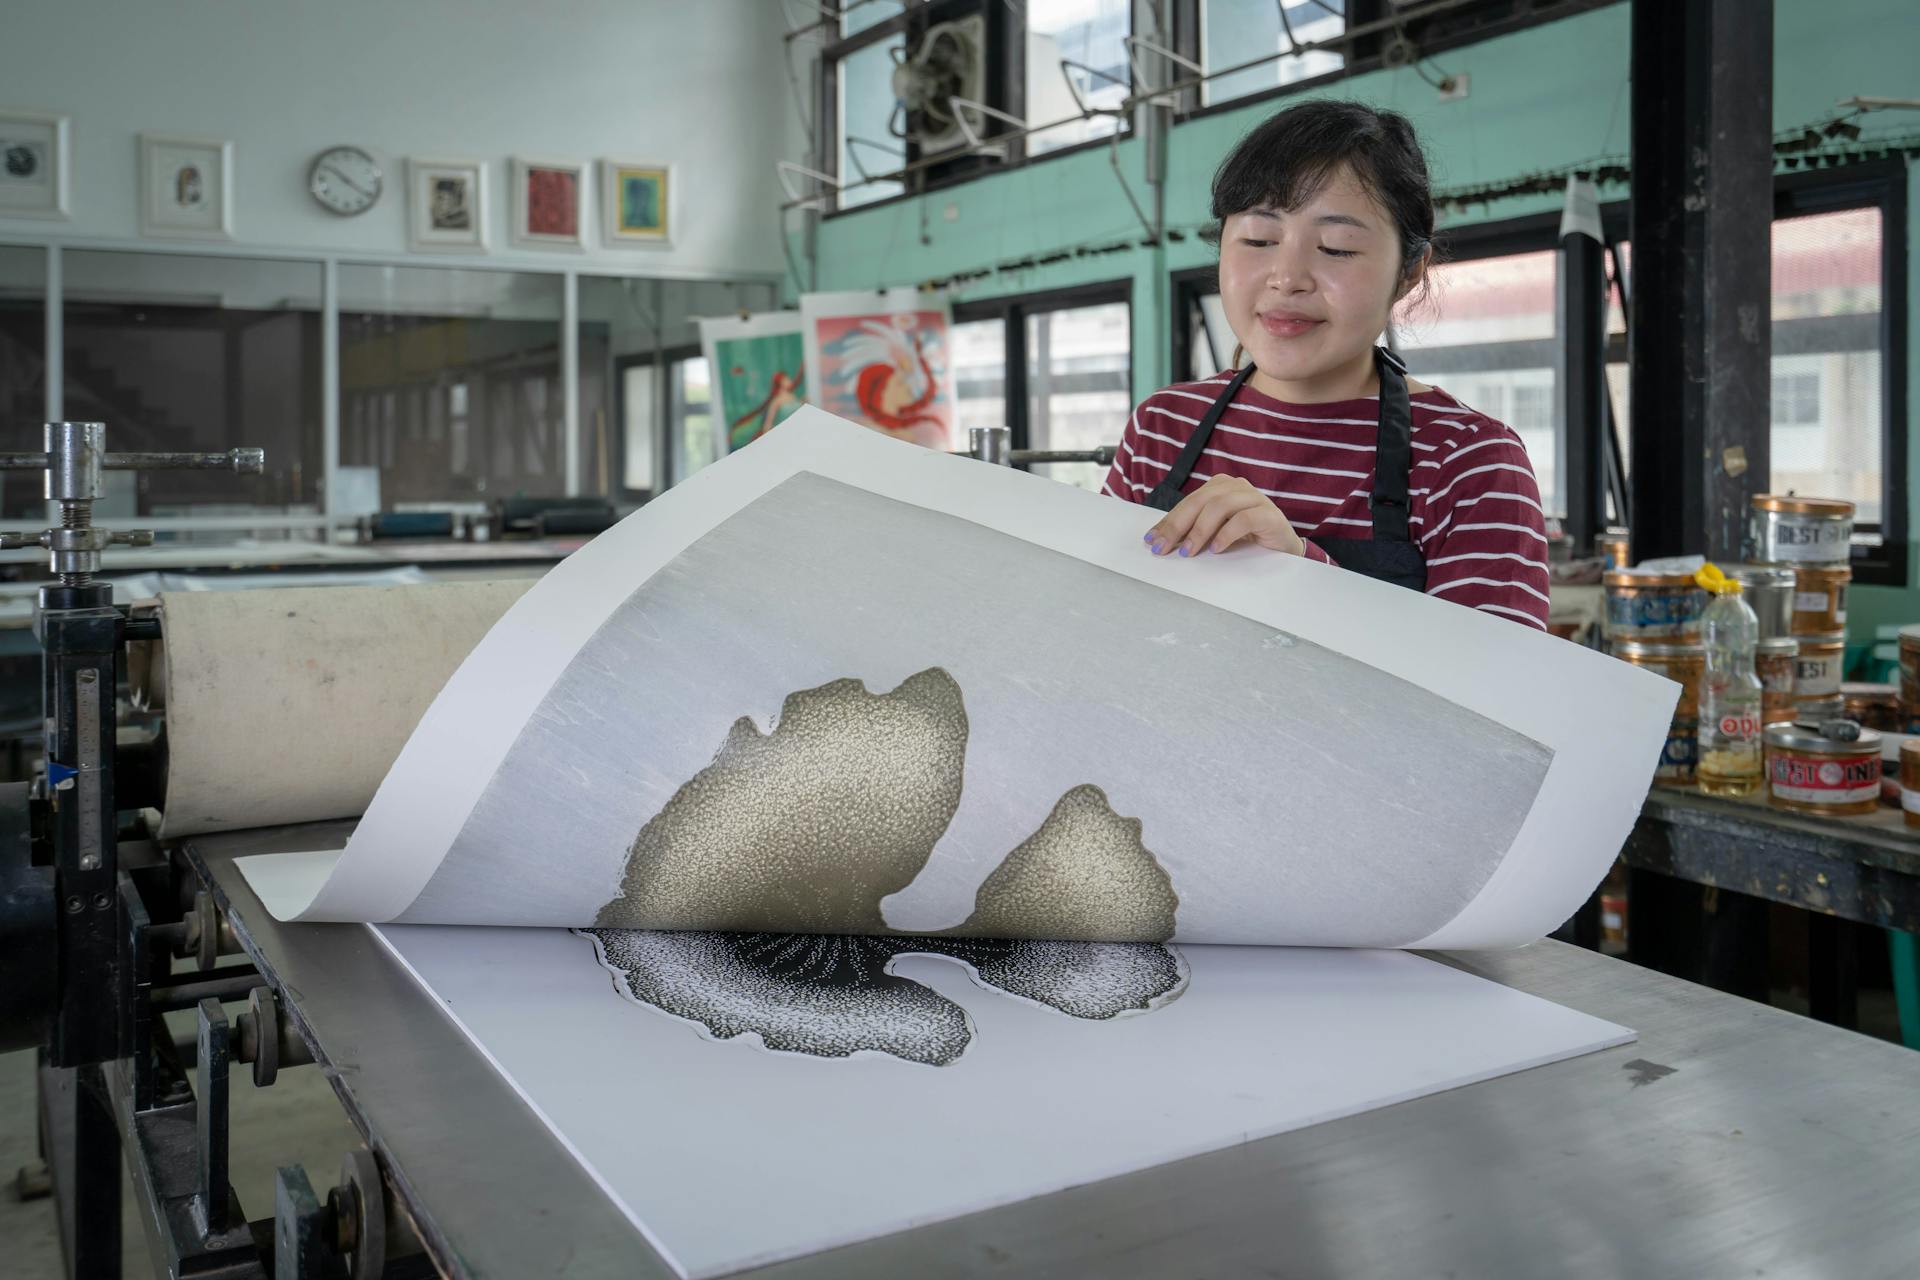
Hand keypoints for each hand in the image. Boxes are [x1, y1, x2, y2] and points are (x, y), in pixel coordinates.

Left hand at [1143, 475, 1305, 557]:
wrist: (1282, 547)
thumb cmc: (1246, 538)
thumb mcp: (1216, 532)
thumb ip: (1195, 529)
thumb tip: (1162, 540)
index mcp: (1220, 486)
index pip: (1188, 502)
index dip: (1168, 521)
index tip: (1151, 539)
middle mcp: (1236, 487)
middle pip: (1200, 501)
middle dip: (1177, 526)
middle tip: (1164, 547)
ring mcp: (1254, 498)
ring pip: (1220, 506)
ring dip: (1200, 530)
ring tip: (1189, 551)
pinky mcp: (1269, 514)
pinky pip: (1245, 519)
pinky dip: (1227, 533)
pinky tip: (1216, 548)